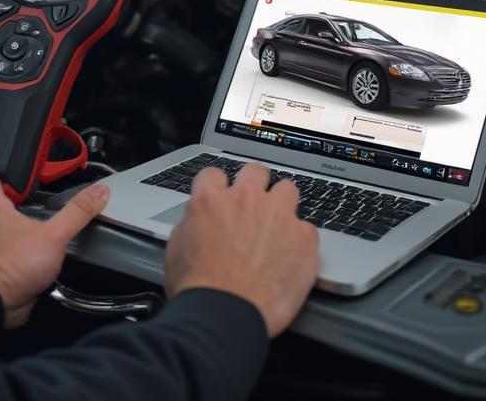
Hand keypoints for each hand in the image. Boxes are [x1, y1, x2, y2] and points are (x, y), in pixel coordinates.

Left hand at [0, 144, 109, 327]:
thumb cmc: (8, 266)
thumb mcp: (52, 235)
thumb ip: (77, 213)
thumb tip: (99, 191)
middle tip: (3, 179)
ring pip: (3, 230)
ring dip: (15, 226)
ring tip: (27, 217)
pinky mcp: (1, 271)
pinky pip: (15, 257)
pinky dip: (24, 255)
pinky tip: (36, 258)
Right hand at [163, 163, 318, 336]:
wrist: (225, 315)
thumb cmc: (198, 288)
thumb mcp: (177, 246)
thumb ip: (193, 222)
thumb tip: (199, 220)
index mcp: (211, 199)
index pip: (215, 173)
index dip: (218, 187)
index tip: (223, 197)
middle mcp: (245, 199)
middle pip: (256, 171)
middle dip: (255, 184)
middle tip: (254, 205)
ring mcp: (278, 216)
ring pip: (288, 189)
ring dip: (282, 204)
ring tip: (279, 224)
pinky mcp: (304, 238)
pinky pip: (308, 227)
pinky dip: (300, 239)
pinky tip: (293, 255)